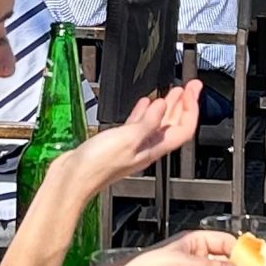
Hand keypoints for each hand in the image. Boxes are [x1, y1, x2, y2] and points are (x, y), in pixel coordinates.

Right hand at [71, 81, 203, 189]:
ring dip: (168, 106)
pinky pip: (139, 125)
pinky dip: (145, 112)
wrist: (73, 178)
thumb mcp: (127, 139)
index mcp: (153, 148)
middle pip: (174, 125)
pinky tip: (144, 104)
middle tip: (191, 86)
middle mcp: (146, 148)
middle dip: (184, 104)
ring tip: (174, 91)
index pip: (183, 128)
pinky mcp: (118, 143)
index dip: (191, 108)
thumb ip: (147, 122)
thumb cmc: (97, 166)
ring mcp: (133, 146)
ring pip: (158, 123)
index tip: (192, 90)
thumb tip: (162, 106)